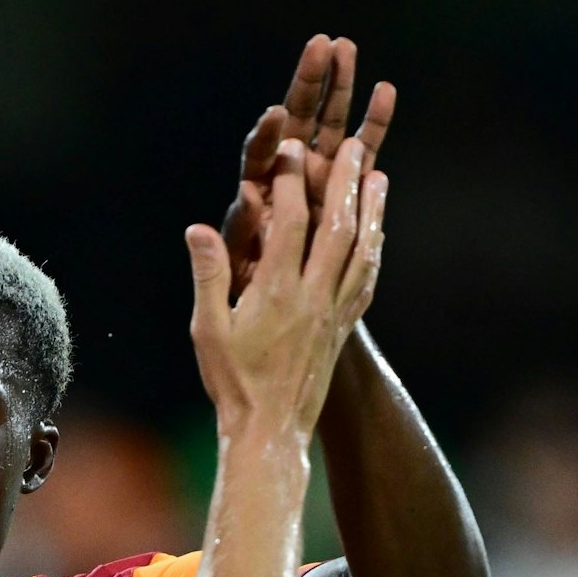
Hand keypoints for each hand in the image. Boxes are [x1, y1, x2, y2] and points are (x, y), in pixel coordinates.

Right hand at [187, 137, 386, 435]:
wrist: (269, 431)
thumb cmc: (232, 382)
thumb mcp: (207, 329)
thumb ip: (209, 275)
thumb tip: (199, 228)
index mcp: (277, 293)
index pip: (293, 224)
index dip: (294, 183)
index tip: (293, 150)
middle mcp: (314, 297)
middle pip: (339, 227)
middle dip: (347, 182)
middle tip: (355, 145)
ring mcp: (335, 313)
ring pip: (363, 250)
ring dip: (373, 210)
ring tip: (379, 175)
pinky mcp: (343, 328)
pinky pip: (367, 279)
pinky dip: (374, 248)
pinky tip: (376, 233)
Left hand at [221, 34, 395, 294]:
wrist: (278, 307)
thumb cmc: (247, 291)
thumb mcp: (232, 273)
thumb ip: (230, 242)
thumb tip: (235, 207)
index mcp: (255, 193)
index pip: (258, 157)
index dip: (266, 137)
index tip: (276, 117)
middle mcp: (285, 176)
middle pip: (295, 122)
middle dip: (307, 84)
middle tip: (321, 45)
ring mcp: (317, 177)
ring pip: (327, 124)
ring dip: (337, 88)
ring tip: (345, 48)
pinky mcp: (344, 186)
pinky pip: (360, 149)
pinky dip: (371, 123)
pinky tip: (386, 91)